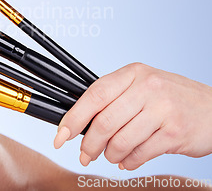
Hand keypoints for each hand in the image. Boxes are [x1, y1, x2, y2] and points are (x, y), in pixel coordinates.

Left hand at [53, 62, 211, 169]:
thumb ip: (115, 98)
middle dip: (89, 144)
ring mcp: (163, 109)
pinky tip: (128, 160)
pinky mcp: (175, 132)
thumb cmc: (172, 98)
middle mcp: (148, 87)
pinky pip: (140, 153)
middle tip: (85, 155)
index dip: (73, 118)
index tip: (60, 134)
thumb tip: (80, 121)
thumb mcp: (143, 86)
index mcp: (133, 73)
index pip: (94, 95)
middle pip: (104, 122)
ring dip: (110, 155)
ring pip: (120, 141)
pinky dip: (129, 161)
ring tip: (111, 156)